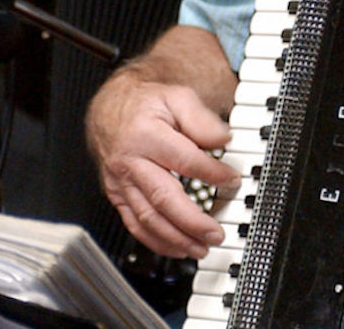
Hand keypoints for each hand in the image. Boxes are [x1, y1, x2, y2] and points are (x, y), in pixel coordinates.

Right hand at [86, 26, 239, 258]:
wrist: (111, 109)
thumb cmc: (146, 105)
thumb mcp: (177, 97)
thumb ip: (201, 119)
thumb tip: (224, 139)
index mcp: (146, 134)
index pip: (184, 159)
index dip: (211, 173)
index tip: (232, 180)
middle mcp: (130, 162)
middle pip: (162, 198)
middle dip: (192, 221)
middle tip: (216, 232)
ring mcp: (121, 182)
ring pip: (148, 218)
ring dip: (176, 238)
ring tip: (201, 247)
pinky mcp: (117, 196)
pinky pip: (135, 224)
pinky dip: (156, 241)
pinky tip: (177, 247)